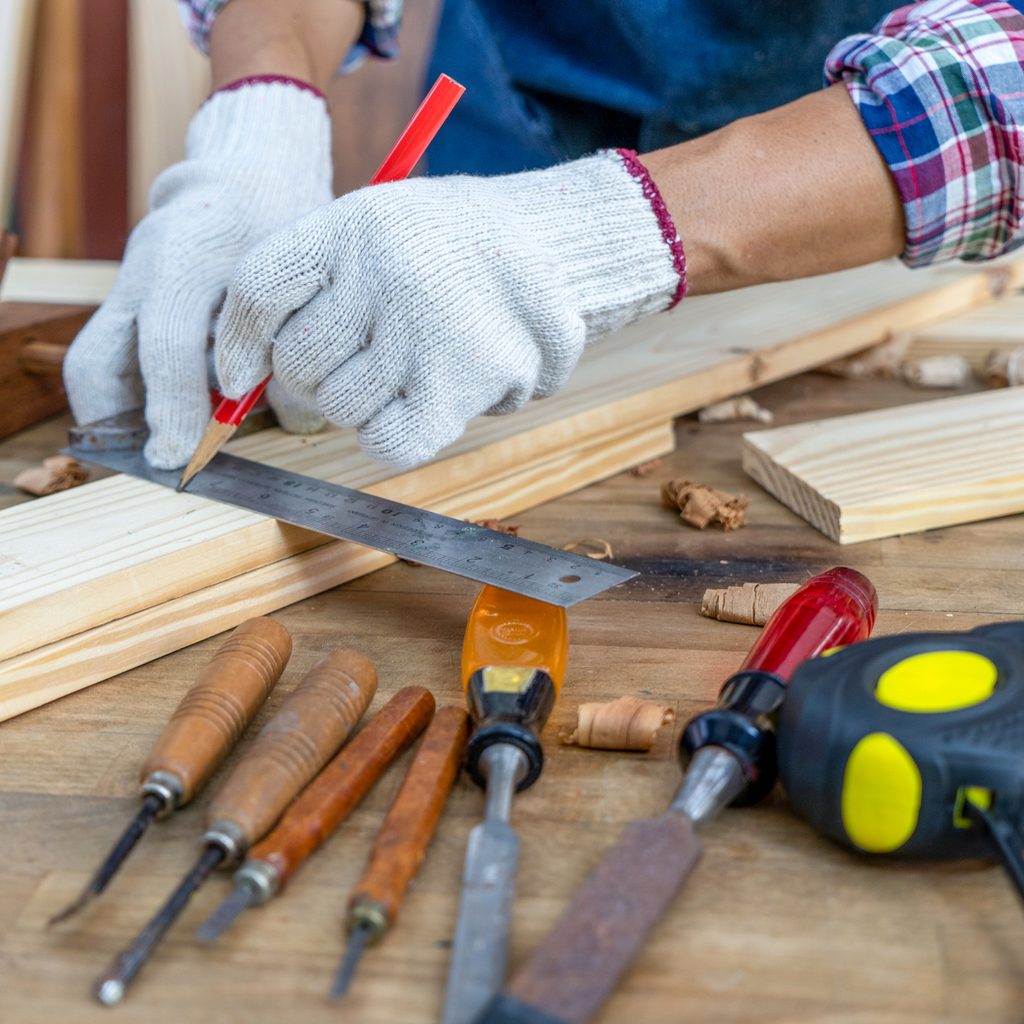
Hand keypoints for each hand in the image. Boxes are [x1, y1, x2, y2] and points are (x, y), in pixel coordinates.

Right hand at [63, 81, 333, 467]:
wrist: (249, 177)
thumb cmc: (283, 230)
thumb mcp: (297, 278)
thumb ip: (295, 347)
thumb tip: (300, 422)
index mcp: (191, 254)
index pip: (166, 341)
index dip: (175, 404)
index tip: (182, 453)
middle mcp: (144, 270)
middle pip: (99, 359)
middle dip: (125, 421)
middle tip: (165, 461)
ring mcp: (127, 284)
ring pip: (94, 363)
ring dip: (121, 415)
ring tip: (164, 446)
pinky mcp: (124, 299)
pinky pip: (107, 357)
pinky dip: (131, 396)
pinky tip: (169, 419)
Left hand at [215, 150, 683, 466]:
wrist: (549, 251)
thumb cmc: (444, 254)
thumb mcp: (371, 233)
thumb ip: (305, 286)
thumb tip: (231, 382)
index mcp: (352, 223)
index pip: (256, 289)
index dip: (235, 344)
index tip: (236, 380)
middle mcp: (385, 270)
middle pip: (295, 362)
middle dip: (314, 377)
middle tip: (358, 359)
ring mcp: (425, 330)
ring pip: (338, 407)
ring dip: (360, 404)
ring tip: (405, 369)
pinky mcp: (460, 385)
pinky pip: (385, 443)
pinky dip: (387, 437)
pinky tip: (412, 408)